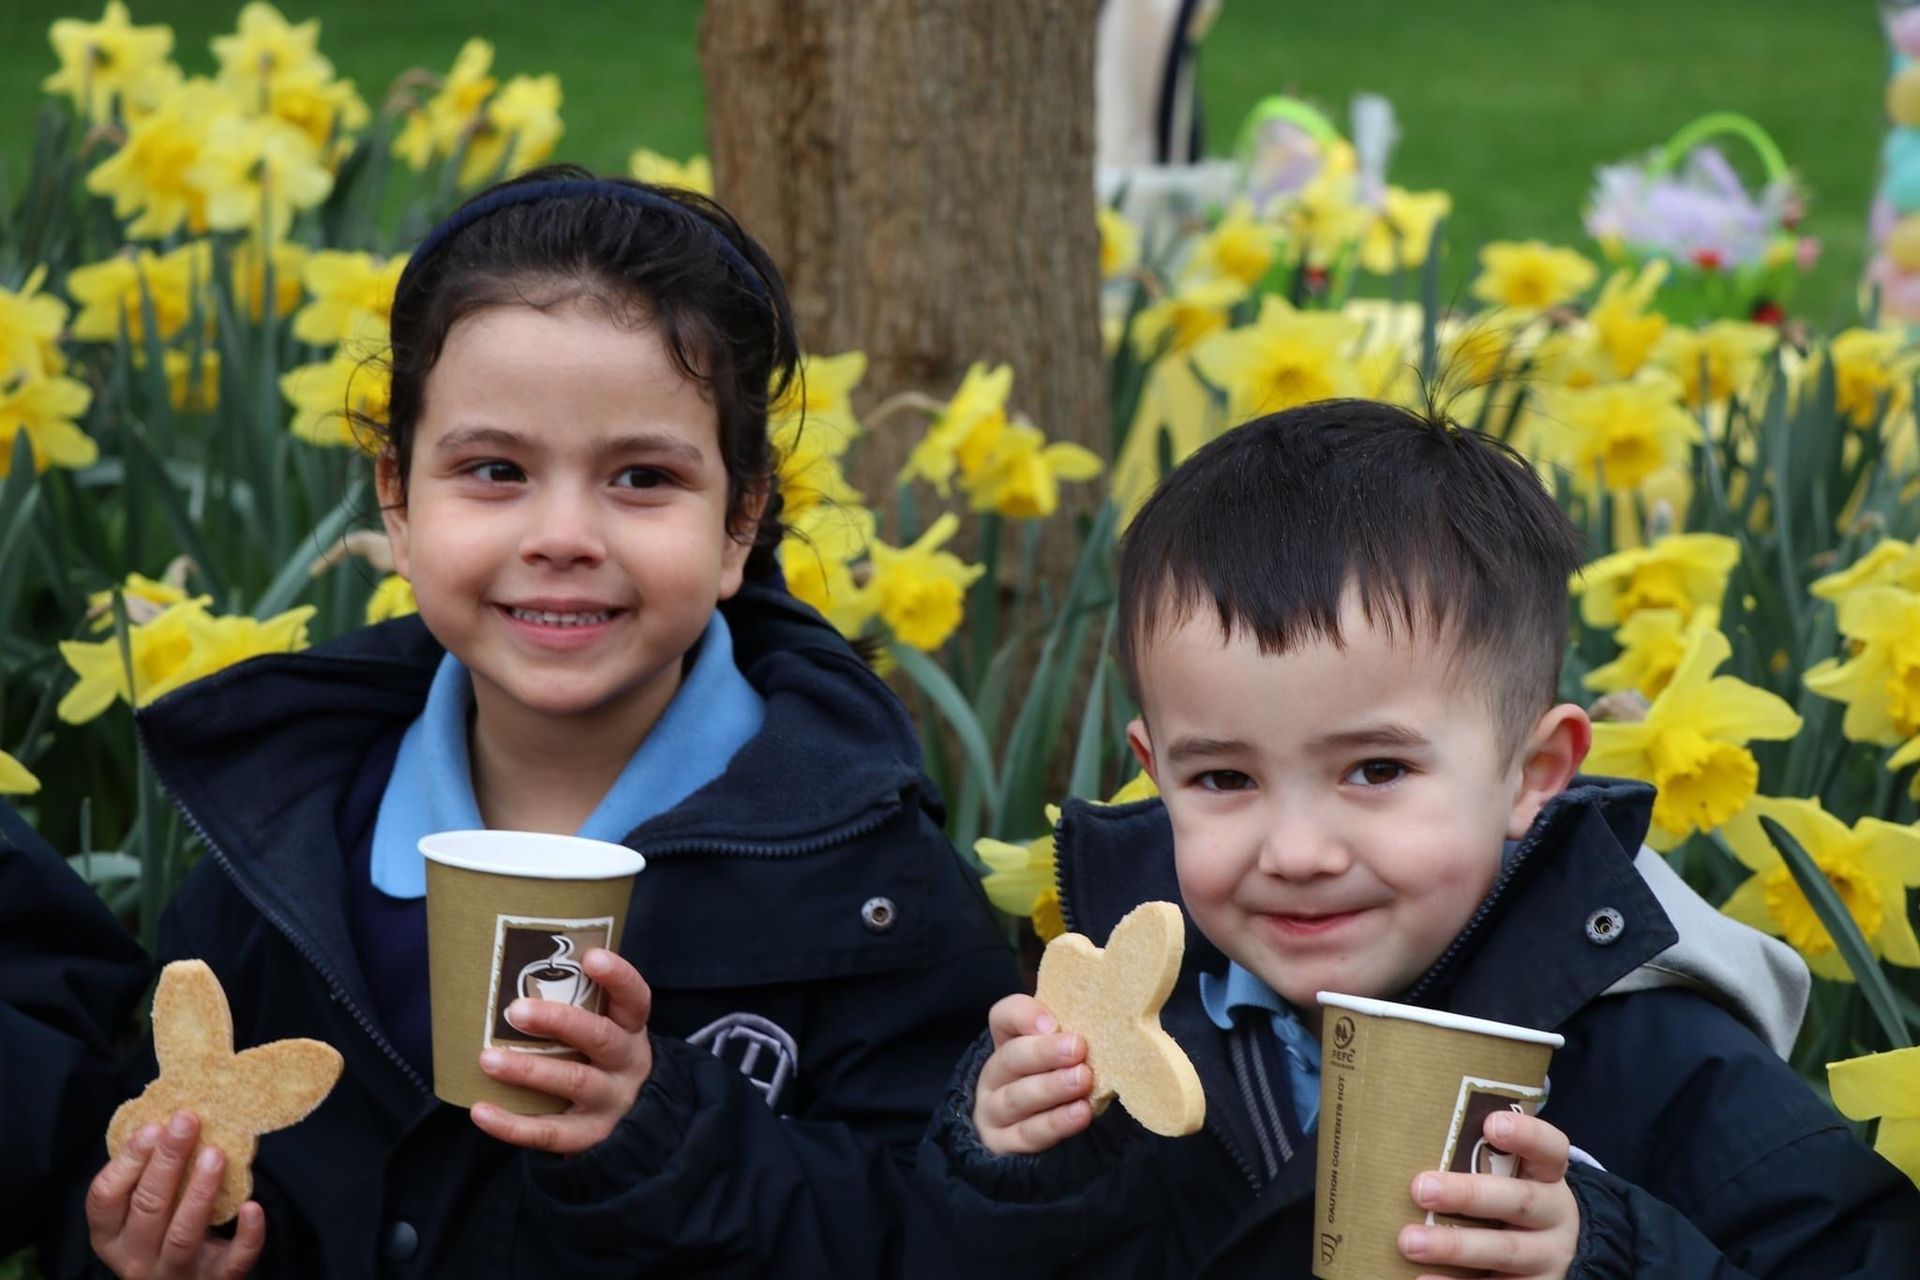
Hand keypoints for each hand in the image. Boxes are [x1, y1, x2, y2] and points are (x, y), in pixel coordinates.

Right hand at [86, 1110, 265, 1279]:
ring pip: (183, 1234)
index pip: (104, 1198)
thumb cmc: (162, 1226)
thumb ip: (149, 1171)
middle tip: (187, 1121)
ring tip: (216, 1153)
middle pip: (147, 1209)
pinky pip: (232, 1262)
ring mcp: (173, 1274)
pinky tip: (254, 1207)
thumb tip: (175, 1115)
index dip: (128, 1160)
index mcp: (110, 1234)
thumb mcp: (141, 1205)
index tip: (154, 1126)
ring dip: (199, 1192)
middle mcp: (134, 1258)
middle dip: (167, 1162)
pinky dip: (246, 1236)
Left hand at [470, 948, 652, 1154]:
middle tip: (515, 1010)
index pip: (635, 998)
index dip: (617, 977)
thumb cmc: (599, 1059)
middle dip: (558, 1021)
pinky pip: (550, 1133)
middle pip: (600, 1037)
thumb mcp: (606, 1029)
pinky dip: (512, 1124)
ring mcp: (611, 1101)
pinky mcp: (589, 1136)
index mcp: (631, 1029)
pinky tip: (480, 1110)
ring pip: (574, 1081)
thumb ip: (578, 1006)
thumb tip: (510, 969)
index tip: (591, 957)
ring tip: (487, 1059)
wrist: (631, 1123)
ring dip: (529, 1070)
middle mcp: (628, 1063)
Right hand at [972, 994, 1093, 1155]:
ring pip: (1017, 1097)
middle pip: (1010, 1058)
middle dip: (1044, 1052)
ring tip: (1083, 1080)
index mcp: (1008, 1044)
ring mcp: (994, 1112)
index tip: (1053, 1023)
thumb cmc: (1057, 1086)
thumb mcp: (1062, 1059)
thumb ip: (1072, 1040)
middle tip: (1078, 1048)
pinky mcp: (1003, 1145)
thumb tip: (1102, 1023)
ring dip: (1051, 1087)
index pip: (1003, 1018)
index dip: (1024, 1016)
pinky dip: (1054, 1123)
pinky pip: (1027, 1134)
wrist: (1031, 1151)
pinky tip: (1080, 1114)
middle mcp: (995, 1076)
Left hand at [1397, 1110, 1579, 1278]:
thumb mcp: (1513, 1178)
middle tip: (1420, 1188)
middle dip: (1468, 1194)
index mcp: (1548, 1177)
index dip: (1526, 1135)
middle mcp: (1554, 1216)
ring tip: (1409, 1242)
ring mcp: (1547, 1257)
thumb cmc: (1512, 1200)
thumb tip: (1406, 1140)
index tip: (1492, 1123)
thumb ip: (1478, 1160)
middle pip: (1519, 1201)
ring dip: (1454, 1246)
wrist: (1559, 1256)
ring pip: (1505, 1251)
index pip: (1550, 1149)